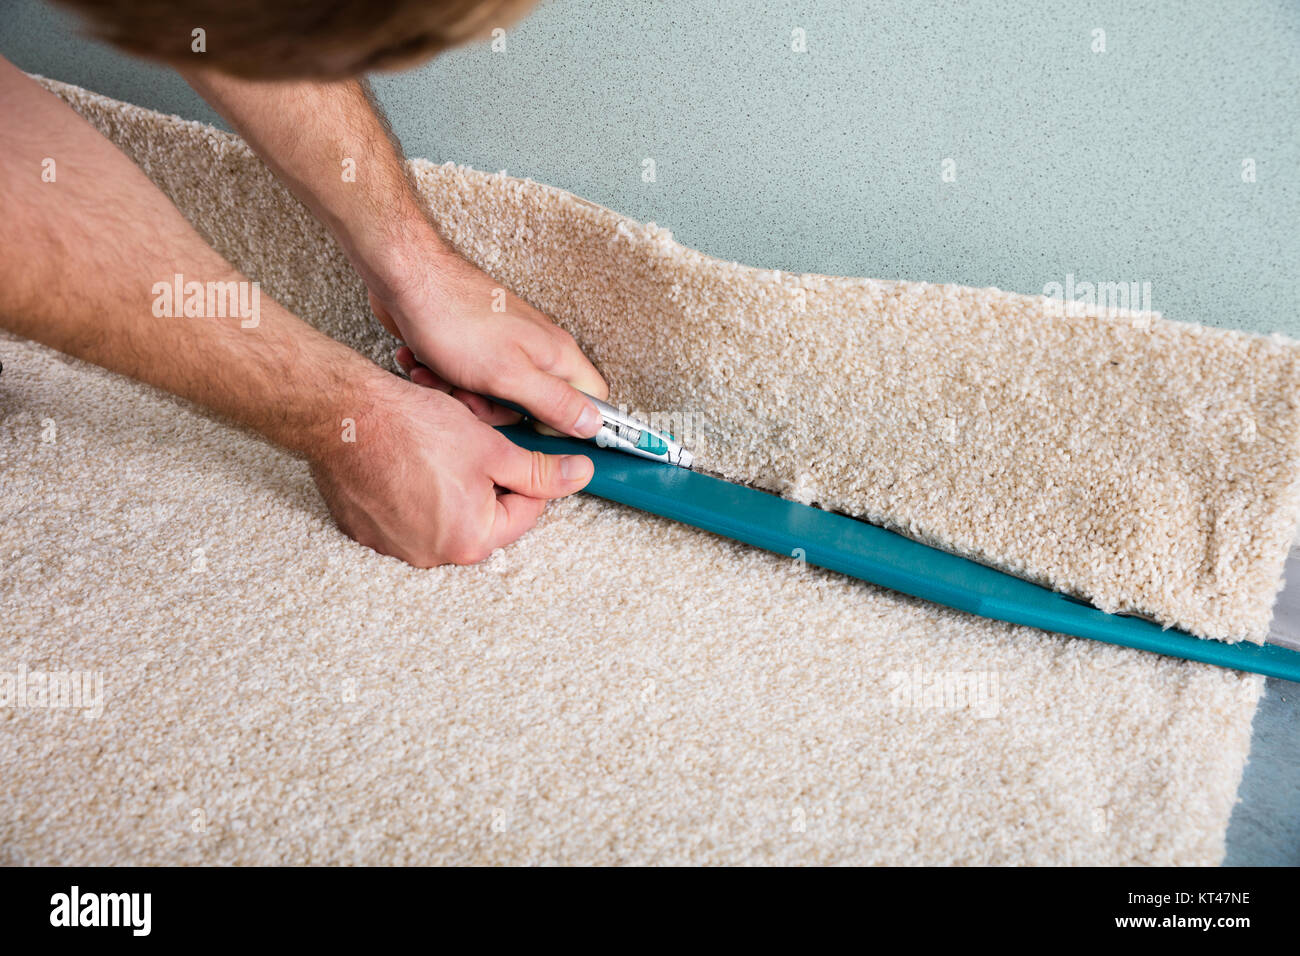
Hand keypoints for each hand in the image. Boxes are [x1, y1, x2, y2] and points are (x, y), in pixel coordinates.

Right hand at [309, 373, 593, 565]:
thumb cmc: (414, 428)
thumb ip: (539, 470)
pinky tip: (408, 464)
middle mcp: (432, 555)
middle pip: (483, 520)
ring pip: (445, 518)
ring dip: (450, 490)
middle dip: (487, 485)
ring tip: (437, 453)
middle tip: (473, 448)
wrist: (344, 415)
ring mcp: (395, 548)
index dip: (528, 478)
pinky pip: (406, 518)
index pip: (524, 514)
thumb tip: (579, 476)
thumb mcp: (492, 448)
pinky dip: (414, 494)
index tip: (517, 455)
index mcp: (471, 540)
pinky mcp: (367, 532)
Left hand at [369, 247, 608, 435]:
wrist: (406, 279)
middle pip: (536, 408)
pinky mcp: (475, 349)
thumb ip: (554, 402)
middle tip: (474, 401)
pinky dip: (446, 381)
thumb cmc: (456, 319)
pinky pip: (470, 382)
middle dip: (498, 414)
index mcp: (557, 355)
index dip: (572, 424)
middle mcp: (537, 351)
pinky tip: (426, 368)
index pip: (592, 399)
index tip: (537, 433)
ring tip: (441, 379)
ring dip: (464, 398)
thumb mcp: (509, 375)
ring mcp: (505, 349)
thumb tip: (592, 424)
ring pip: (497, 398)